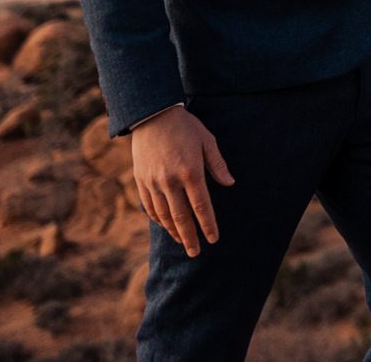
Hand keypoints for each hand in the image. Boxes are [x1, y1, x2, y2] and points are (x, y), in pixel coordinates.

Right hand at [130, 104, 233, 255]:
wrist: (151, 116)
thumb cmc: (185, 127)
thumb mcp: (207, 140)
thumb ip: (218, 164)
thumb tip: (230, 184)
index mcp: (190, 171)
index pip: (201, 206)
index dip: (208, 225)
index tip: (214, 239)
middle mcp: (170, 181)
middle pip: (181, 217)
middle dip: (190, 237)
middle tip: (196, 252)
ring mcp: (153, 183)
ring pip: (164, 215)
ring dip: (174, 231)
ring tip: (183, 242)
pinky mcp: (140, 181)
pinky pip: (150, 206)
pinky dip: (158, 219)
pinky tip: (166, 225)